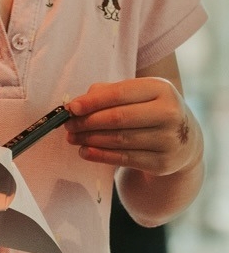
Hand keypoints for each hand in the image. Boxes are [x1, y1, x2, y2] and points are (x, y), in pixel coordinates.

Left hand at [68, 77, 201, 175]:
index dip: (92, 101)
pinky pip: (124, 159)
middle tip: (68, 125)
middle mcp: (170, 114)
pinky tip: (85, 151)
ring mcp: (169, 140)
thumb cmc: (149, 111)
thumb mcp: (137, 94)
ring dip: (89, 139)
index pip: (120, 94)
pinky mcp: (163, 163)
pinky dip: (100, 155)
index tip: (71, 108)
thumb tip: (77, 105)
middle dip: (87, 122)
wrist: (184, 141)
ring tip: (73, 137)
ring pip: (119, 139)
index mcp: (162, 89)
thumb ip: (107, 93)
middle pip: (118, 118)